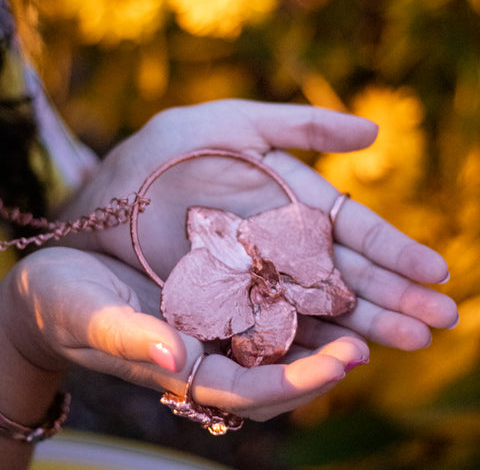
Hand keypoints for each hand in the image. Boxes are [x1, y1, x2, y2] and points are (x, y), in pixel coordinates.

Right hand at [0, 247, 367, 422]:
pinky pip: (265, 300)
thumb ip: (129, 338)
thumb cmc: (65, 306)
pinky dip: (296, 295)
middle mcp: (209, 353)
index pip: (249, 389)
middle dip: (329, 360)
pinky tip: (326, 274)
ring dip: (327, 328)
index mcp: (183, 371)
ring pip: (281, 336)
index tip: (344, 362)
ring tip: (375, 313)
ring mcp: (216, 326)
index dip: (296, 381)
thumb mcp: (92, 317)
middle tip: (379, 339)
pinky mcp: (218, 297)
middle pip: (280, 369)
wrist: (59, 286)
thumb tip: (171, 357)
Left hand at [61, 99, 456, 350]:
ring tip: (410, 339)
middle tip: (440, 320)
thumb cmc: (167, 149)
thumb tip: (374, 131)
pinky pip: (273, 323)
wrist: (109, 191)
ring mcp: (257, 278)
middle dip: (394, 296)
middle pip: (347, 274)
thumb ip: (301, 125)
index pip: (355, 230)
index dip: (395, 251)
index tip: (436, 272)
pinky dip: (307, 337)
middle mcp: (283, 245)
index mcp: (294, 203)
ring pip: (318, 304)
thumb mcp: (236, 124)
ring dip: (365, 323)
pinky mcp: (226, 304)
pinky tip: (342, 352)